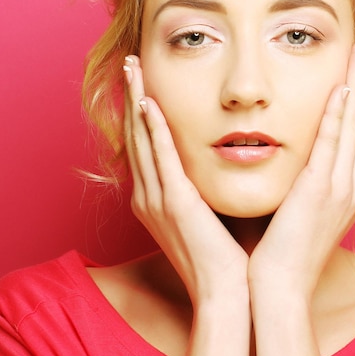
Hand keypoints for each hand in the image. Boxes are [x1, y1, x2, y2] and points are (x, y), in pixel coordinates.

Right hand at [123, 56, 248, 304]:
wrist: (225, 292)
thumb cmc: (221, 256)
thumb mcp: (204, 215)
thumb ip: (200, 187)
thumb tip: (216, 161)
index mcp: (155, 198)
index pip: (144, 145)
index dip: (139, 110)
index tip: (142, 81)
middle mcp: (148, 196)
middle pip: (136, 135)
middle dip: (132, 96)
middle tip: (129, 62)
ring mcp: (158, 199)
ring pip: (143, 139)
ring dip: (137, 101)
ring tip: (132, 68)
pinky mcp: (176, 204)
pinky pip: (162, 159)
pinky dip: (154, 130)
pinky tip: (149, 104)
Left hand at [248, 41, 354, 298]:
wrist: (280, 287)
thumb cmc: (285, 249)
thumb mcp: (302, 210)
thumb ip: (306, 180)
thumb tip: (297, 160)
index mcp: (348, 187)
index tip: (354, 69)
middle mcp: (353, 183)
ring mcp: (341, 187)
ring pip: (352, 125)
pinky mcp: (320, 191)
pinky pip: (332, 144)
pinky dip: (337, 114)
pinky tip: (339, 88)